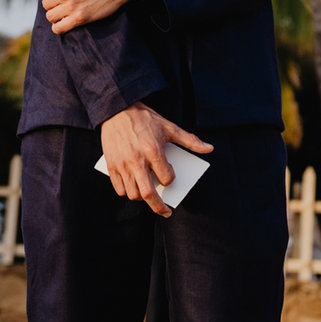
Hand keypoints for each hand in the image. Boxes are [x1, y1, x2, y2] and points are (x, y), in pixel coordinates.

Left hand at [32, 0, 134, 33]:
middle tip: (63, 2)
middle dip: (53, 4)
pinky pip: (59, 28)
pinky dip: (59, 27)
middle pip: (46, 5)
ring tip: (64, 12)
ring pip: (50, 17)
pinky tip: (65, 22)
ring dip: (56, 16)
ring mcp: (71, 6)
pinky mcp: (80, 18)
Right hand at [98, 103, 213, 216]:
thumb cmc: (145, 119)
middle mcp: (137, 160)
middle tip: (166, 212)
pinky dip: (127, 192)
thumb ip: (189, 140)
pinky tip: (134, 188)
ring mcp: (122, 164)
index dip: (170, 179)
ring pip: (133, 194)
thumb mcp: (169, 127)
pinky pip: (119, 188)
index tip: (169, 176)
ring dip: (143, 199)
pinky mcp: (111, 165)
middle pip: (148, 194)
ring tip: (148, 195)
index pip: (166, 178)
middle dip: (159, 207)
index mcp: (153, 150)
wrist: (117, 109)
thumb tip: (209, 149)